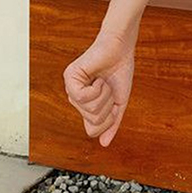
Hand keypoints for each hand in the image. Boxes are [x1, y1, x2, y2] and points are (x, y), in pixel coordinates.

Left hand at [62, 30, 136, 147]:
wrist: (121, 48)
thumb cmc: (120, 71)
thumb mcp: (119, 103)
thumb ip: (112, 123)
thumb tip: (104, 144)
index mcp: (86, 106)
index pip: (92, 130)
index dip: (108, 119)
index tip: (114, 102)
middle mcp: (76, 99)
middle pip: (92, 120)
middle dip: (108, 104)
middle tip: (109, 87)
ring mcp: (71, 88)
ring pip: (88, 110)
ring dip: (104, 95)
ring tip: (103, 80)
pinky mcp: (70, 78)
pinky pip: (82, 97)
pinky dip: (96, 88)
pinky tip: (97, 77)